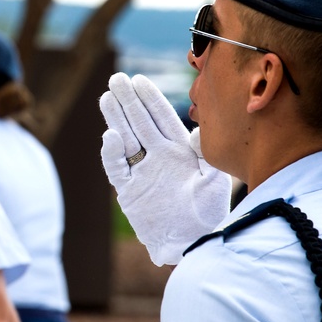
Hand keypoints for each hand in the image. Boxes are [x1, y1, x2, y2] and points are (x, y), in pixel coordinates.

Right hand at [99, 73, 230, 265]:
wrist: (191, 242)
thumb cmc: (208, 212)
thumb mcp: (214, 180)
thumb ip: (206, 154)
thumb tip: (197, 131)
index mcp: (178, 150)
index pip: (160, 117)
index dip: (149, 98)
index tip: (139, 79)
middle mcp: (157, 156)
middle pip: (138, 122)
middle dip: (128, 100)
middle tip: (116, 78)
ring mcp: (141, 171)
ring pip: (124, 138)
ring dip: (116, 118)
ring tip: (107, 97)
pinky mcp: (129, 189)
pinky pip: (116, 167)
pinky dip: (112, 152)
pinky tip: (111, 136)